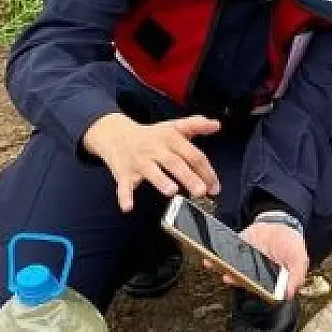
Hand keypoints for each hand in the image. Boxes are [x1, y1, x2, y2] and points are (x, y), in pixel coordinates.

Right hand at [83, 113, 221, 212]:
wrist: (115, 134)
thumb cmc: (151, 136)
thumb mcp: (173, 127)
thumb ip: (196, 125)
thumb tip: (216, 124)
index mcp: (171, 138)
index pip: (193, 155)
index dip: (206, 171)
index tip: (215, 187)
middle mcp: (155, 149)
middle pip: (174, 163)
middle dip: (188, 177)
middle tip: (200, 191)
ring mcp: (139, 161)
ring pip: (151, 171)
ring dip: (161, 181)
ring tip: (172, 191)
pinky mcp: (124, 173)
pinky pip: (123, 186)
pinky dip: (125, 196)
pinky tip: (128, 207)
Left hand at [203, 221, 307, 298]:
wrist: (279, 224)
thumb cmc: (290, 244)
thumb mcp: (299, 259)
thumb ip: (296, 276)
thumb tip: (288, 294)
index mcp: (270, 281)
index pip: (260, 289)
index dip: (252, 288)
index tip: (248, 284)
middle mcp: (255, 276)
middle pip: (242, 280)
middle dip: (234, 278)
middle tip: (227, 275)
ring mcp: (244, 265)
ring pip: (231, 271)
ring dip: (222, 268)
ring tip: (213, 264)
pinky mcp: (236, 253)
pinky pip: (225, 257)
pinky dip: (216, 258)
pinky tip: (210, 257)